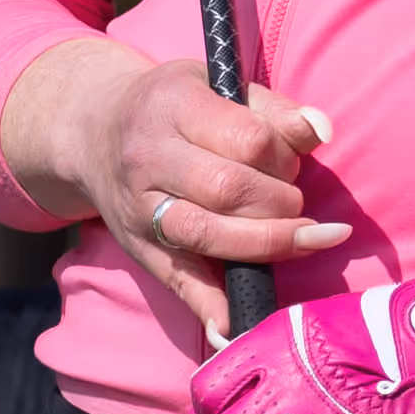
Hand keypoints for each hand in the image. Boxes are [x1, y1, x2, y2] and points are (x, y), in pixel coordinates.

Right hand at [4, 44, 350, 318]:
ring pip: (209, 235)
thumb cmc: (172, 108)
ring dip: (267, 244)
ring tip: (303, 240)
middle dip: (280, 202)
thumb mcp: (217, 87)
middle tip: (293, 201)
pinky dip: (209, 309)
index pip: (249, 138)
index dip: (285, 156)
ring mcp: (140, 208)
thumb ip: (274, 110)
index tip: (292, 161)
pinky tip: (235, 326)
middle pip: (230, 189)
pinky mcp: (139, 248)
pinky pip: (178, 282)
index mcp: (174, 105)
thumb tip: (322, 131)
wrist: (92, 132)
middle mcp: (149, 157)